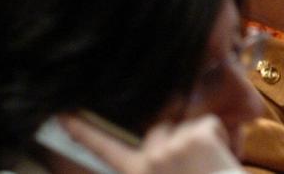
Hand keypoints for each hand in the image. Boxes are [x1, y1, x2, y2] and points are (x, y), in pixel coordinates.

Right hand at [61, 114, 241, 173]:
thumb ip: (152, 166)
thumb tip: (150, 150)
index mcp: (138, 173)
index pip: (104, 149)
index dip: (83, 132)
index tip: (62, 115)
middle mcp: (149, 158)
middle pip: (160, 128)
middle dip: (177, 138)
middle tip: (195, 168)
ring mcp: (171, 145)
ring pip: (187, 125)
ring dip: (200, 139)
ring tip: (209, 167)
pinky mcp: (196, 136)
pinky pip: (209, 123)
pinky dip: (220, 136)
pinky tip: (220, 157)